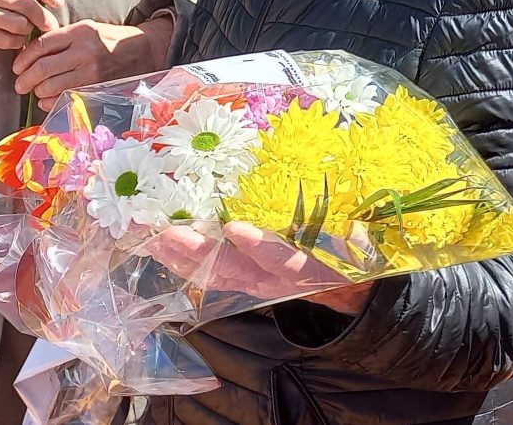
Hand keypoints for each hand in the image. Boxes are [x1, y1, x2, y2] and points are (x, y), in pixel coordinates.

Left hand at [11, 14, 174, 108]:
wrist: (142, 51)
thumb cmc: (109, 39)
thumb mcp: (87, 29)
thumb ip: (61, 38)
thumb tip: (31, 53)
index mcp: (79, 31)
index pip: (41, 45)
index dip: (23, 58)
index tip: (17, 66)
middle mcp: (84, 51)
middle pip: (42, 68)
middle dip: (25, 79)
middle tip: (19, 85)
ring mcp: (91, 72)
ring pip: (51, 86)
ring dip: (37, 92)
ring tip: (34, 92)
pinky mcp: (96, 87)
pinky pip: (65, 98)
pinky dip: (50, 102)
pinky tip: (46, 100)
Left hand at [144, 222, 366, 309]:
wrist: (347, 286)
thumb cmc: (350, 254)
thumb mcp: (358, 246)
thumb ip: (356, 241)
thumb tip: (358, 227)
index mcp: (310, 268)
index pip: (286, 260)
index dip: (261, 247)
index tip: (235, 229)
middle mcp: (278, 280)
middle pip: (236, 269)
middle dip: (201, 252)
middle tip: (170, 234)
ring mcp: (258, 282)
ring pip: (217, 274)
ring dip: (183, 257)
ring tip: (154, 239)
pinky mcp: (246, 281)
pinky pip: (212, 276)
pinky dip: (185, 263)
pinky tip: (161, 250)